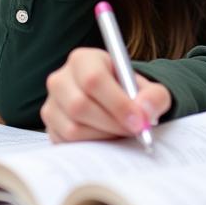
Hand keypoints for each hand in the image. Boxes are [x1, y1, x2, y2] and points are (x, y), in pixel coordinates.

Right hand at [41, 47, 170, 142]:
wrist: (115, 104)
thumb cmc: (129, 93)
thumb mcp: (150, 90)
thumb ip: (155, 97)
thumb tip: (145, 112)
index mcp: (83, 59)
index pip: (94, 80)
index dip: (117, 103)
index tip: (138, 121)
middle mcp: (60, 79)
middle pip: (79, 105)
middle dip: (112, 123)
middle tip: (134, 131)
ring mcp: (52, 104)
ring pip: (73, 128)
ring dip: (103, 136)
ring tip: (121, 131)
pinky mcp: (50, 127)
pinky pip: (67, 143)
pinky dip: (91, 144)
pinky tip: (106, 136)